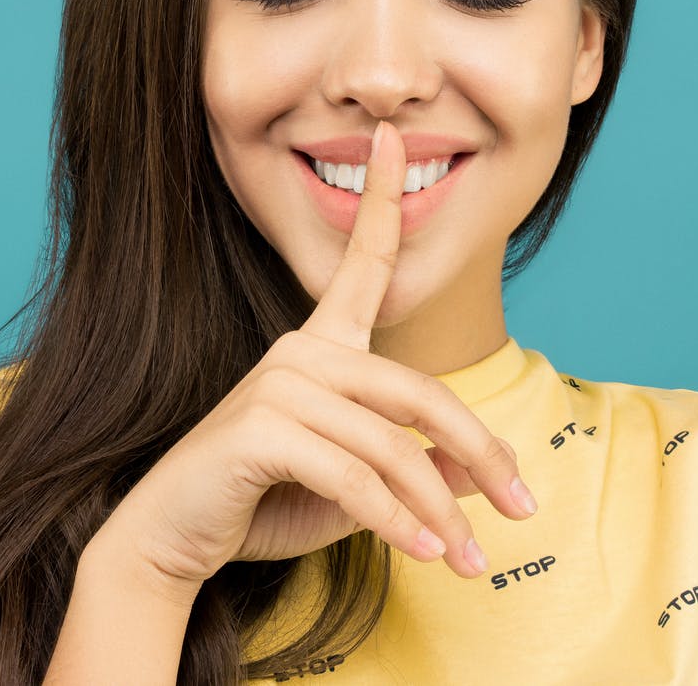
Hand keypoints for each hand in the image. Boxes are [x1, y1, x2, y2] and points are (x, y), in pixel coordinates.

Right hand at [98, 119, 534, 585]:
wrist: (172, 542)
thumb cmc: (262, 506)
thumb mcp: (357, 490)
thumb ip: (416, 470)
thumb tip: (486, 472)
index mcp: (320, 347)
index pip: (360, 265)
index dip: (381, 197)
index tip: (394, 136)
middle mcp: (300, 352)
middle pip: (420, 395)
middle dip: (482, 455)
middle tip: (526, 510)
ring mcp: (278, 385)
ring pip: (394, 448)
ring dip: (441, 512)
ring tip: (473, 562)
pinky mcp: (261, 429)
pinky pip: (355, 478)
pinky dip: (398, 522)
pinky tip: (426, 555)